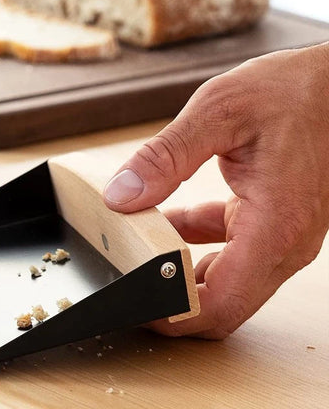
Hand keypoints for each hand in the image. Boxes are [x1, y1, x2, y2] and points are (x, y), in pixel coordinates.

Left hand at [103, 42, 328, 338]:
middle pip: (223, 304)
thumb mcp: (216, 114)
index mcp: (275, 227)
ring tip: (129, 249)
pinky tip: (157, 217)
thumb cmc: (289, 92)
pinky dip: (192, 240)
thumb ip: (165, 158)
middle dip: (171, 302)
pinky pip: (228, 248)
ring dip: (178, 271)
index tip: (131, 303)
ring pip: (225, 279)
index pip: (221, 304)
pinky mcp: (273, 220)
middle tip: (120, 281)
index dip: (173, 315)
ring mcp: (282, 236)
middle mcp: (285, 243)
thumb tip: (121, 195)